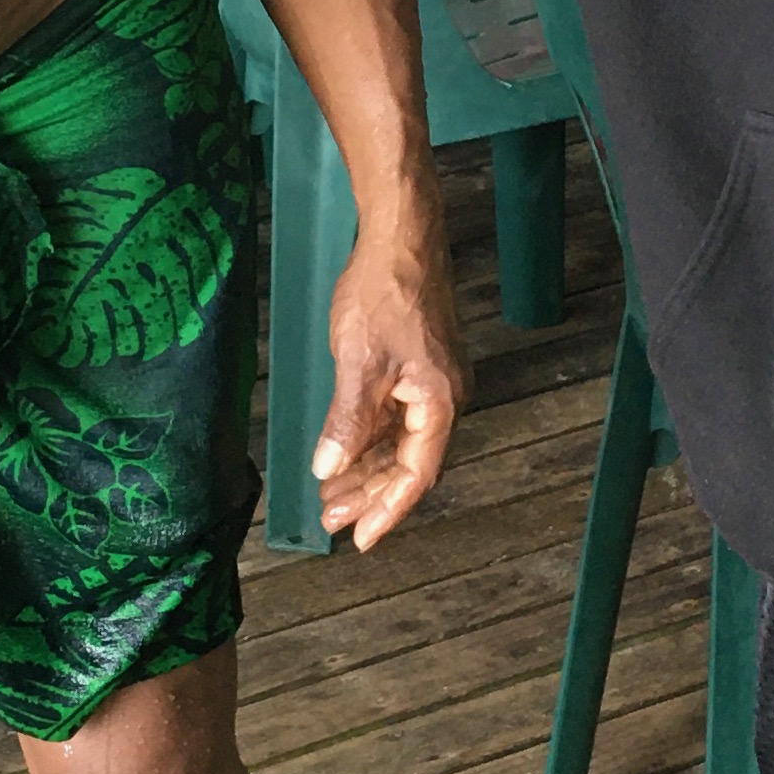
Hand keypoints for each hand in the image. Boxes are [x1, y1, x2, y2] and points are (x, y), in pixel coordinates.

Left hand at [310, 213, 466, 549]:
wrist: (401, 236)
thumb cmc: (385, 292)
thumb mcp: (359, 363)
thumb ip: (348, 421)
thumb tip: (330, 466)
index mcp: (440, 402)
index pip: (416, 474)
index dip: (387, 509)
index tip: (360, 538)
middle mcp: (443, 397)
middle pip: (408, 462)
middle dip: (369, 493)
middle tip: (330, 517)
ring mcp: (430, 380)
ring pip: (399, 440)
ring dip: (365, 466)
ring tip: (329, 492)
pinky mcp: (416, 365)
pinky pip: (395, 416)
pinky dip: (368, 436)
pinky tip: (342, 449)